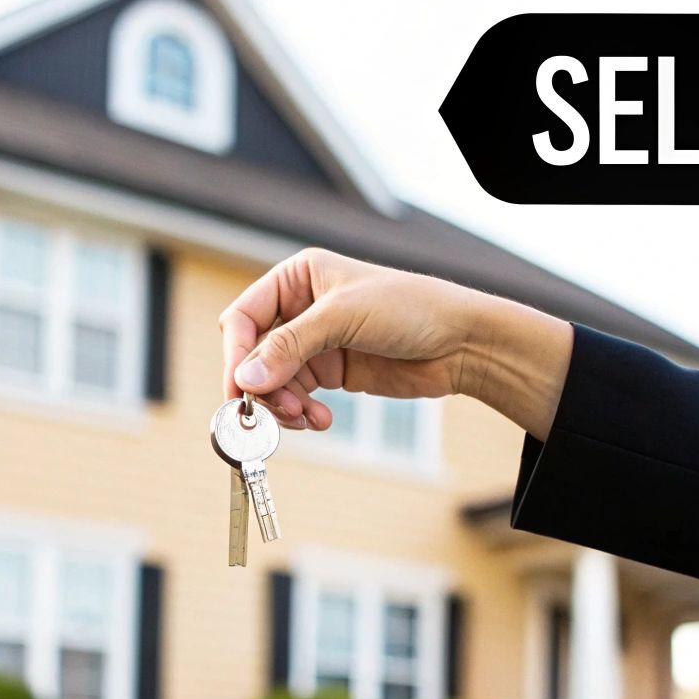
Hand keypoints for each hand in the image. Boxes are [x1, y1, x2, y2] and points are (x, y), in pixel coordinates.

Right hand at [218, 248, 573, 438]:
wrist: (460, 342)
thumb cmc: (410, 308)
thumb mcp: (343, 317)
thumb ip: (290, 346)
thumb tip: (244, 378)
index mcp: (298, 278)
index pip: (245, 317)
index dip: (237, 353)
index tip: (240, 388)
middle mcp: (300, 309)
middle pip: (253, 355)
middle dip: (262, 386)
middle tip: (278, 412)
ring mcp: (315, 344)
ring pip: (273, 382)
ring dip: (283, 405)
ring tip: (306, 418)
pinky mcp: (331, 373)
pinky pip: (297, 398)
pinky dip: (302, 414)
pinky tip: (321, 421)